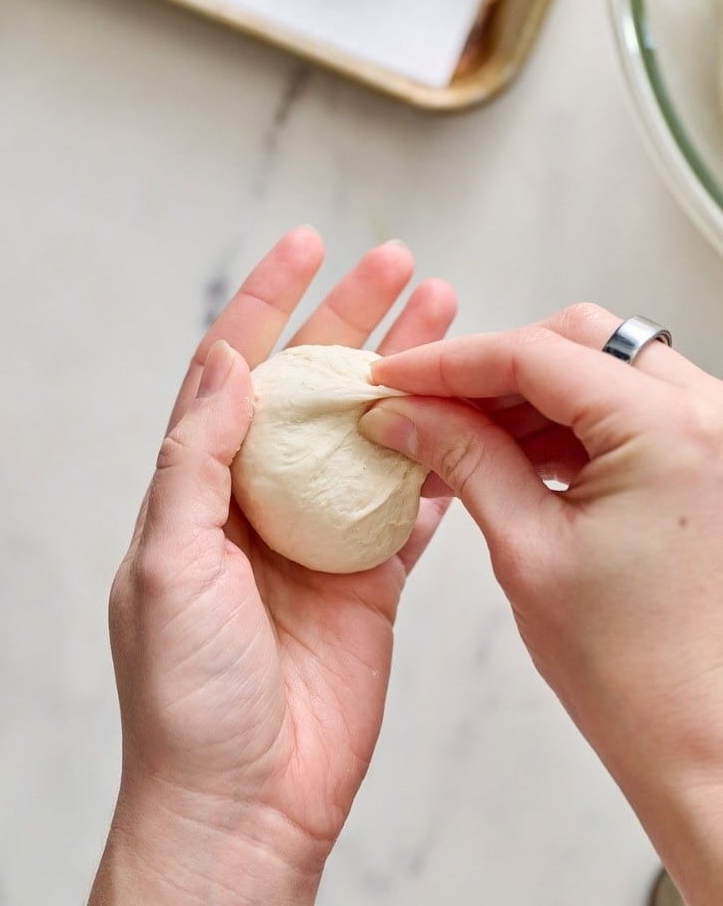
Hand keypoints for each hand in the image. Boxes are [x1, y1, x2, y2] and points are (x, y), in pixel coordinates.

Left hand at [93, 228, 456, 904]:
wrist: (240, 800)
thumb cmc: (181, 699)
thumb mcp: (168, 567)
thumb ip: (193, 463)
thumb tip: (223, 366)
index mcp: (193, 494)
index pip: (227, 376)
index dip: (262, 306)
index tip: (300, 247)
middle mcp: (252, 507)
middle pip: (306, 389)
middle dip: (349, 320)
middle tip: (396, 264)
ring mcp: (313, 542)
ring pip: (365, 434)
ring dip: (402, 374)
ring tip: (444, 311)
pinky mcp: (366, 584)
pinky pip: (409, 505)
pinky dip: (437, 460)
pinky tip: (461, 414)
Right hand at [361, 304, 722, 904]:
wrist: (701, 738)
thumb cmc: (634, 668)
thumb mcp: (526, 549)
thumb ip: (464, 459)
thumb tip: (403, 412)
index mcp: (672, 432)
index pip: (536, 355)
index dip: (447, 363)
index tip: (389, 379)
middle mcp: (712, 418)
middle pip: (576, 341)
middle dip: (487, 368)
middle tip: (417, 405)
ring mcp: (716, 438)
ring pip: (600, 369)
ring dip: (522, 395)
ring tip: (450, 437)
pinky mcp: (707, 462)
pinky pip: (625, 409)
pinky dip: (561, 422)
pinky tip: (502, 456)